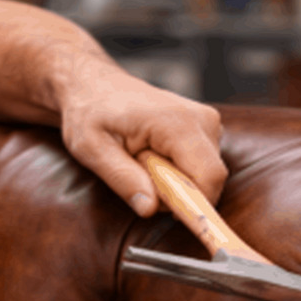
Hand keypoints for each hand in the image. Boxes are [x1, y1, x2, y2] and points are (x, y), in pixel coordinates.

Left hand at [58, 65, 225, 216]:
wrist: (94, 85)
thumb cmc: (90, 112)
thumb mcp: (93, 149)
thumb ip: (123, 179)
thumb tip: (150, 209)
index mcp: (177, 122)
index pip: (209, 177)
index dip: (194, 204)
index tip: (167, 214)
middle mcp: (202, 118)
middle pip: (210, 179)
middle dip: (178, 192)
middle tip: (141, 177)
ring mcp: (207, 121)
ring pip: (206, 174)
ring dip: (175, 181)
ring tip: (142, 161)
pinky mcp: (205, 127)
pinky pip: (202, 165)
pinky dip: (178, 170)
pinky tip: (154, 156)